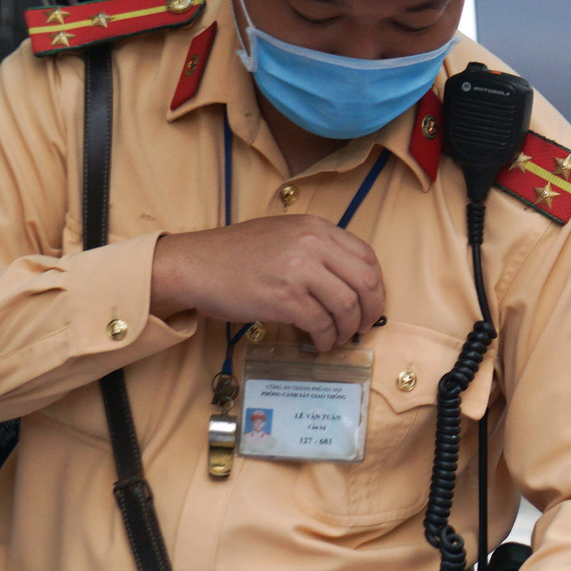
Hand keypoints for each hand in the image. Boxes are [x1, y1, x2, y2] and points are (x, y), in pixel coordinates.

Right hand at [150, 215, 385, 350]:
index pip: (367, 257)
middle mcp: (312, 244)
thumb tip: (349, 283)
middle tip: (362, 327)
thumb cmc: (235, 255)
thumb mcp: (284, 236)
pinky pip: (321, 323)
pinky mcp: (284, 297)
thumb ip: (317, 250)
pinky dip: (326, 338)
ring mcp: (299, 270)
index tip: (370, 303)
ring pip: (347, 306)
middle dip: (371, 310)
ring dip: (347, 329)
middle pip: (365, 282)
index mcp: (316, 227)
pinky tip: (319, 342)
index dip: (376, 286)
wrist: (194, 265)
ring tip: (337, 338)